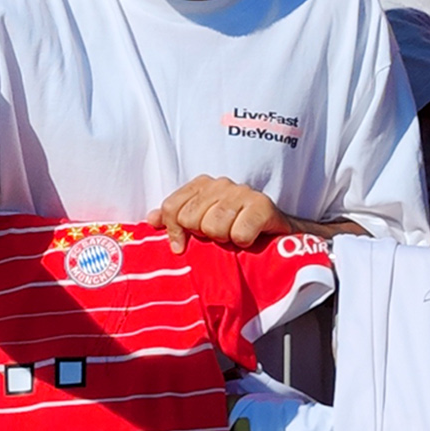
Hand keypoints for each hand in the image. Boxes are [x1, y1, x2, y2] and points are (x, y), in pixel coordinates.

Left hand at [149, 176, 291, 253]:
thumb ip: (175, 219)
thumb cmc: (235, 228)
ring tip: (234, 237)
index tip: (181, 246)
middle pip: (190, 219)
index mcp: (201, 185)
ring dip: (224, 240)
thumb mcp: (201, 223)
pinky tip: (250, 239)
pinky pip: (239, 234)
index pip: (172, 207)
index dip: (174, 231)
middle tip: (219, 237)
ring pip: (214, 228)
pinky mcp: (263, 205)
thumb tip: (151, 219)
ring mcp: (242, 192)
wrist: (278, 234)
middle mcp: (220, 184)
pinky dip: (243, 242)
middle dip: (203, 236)